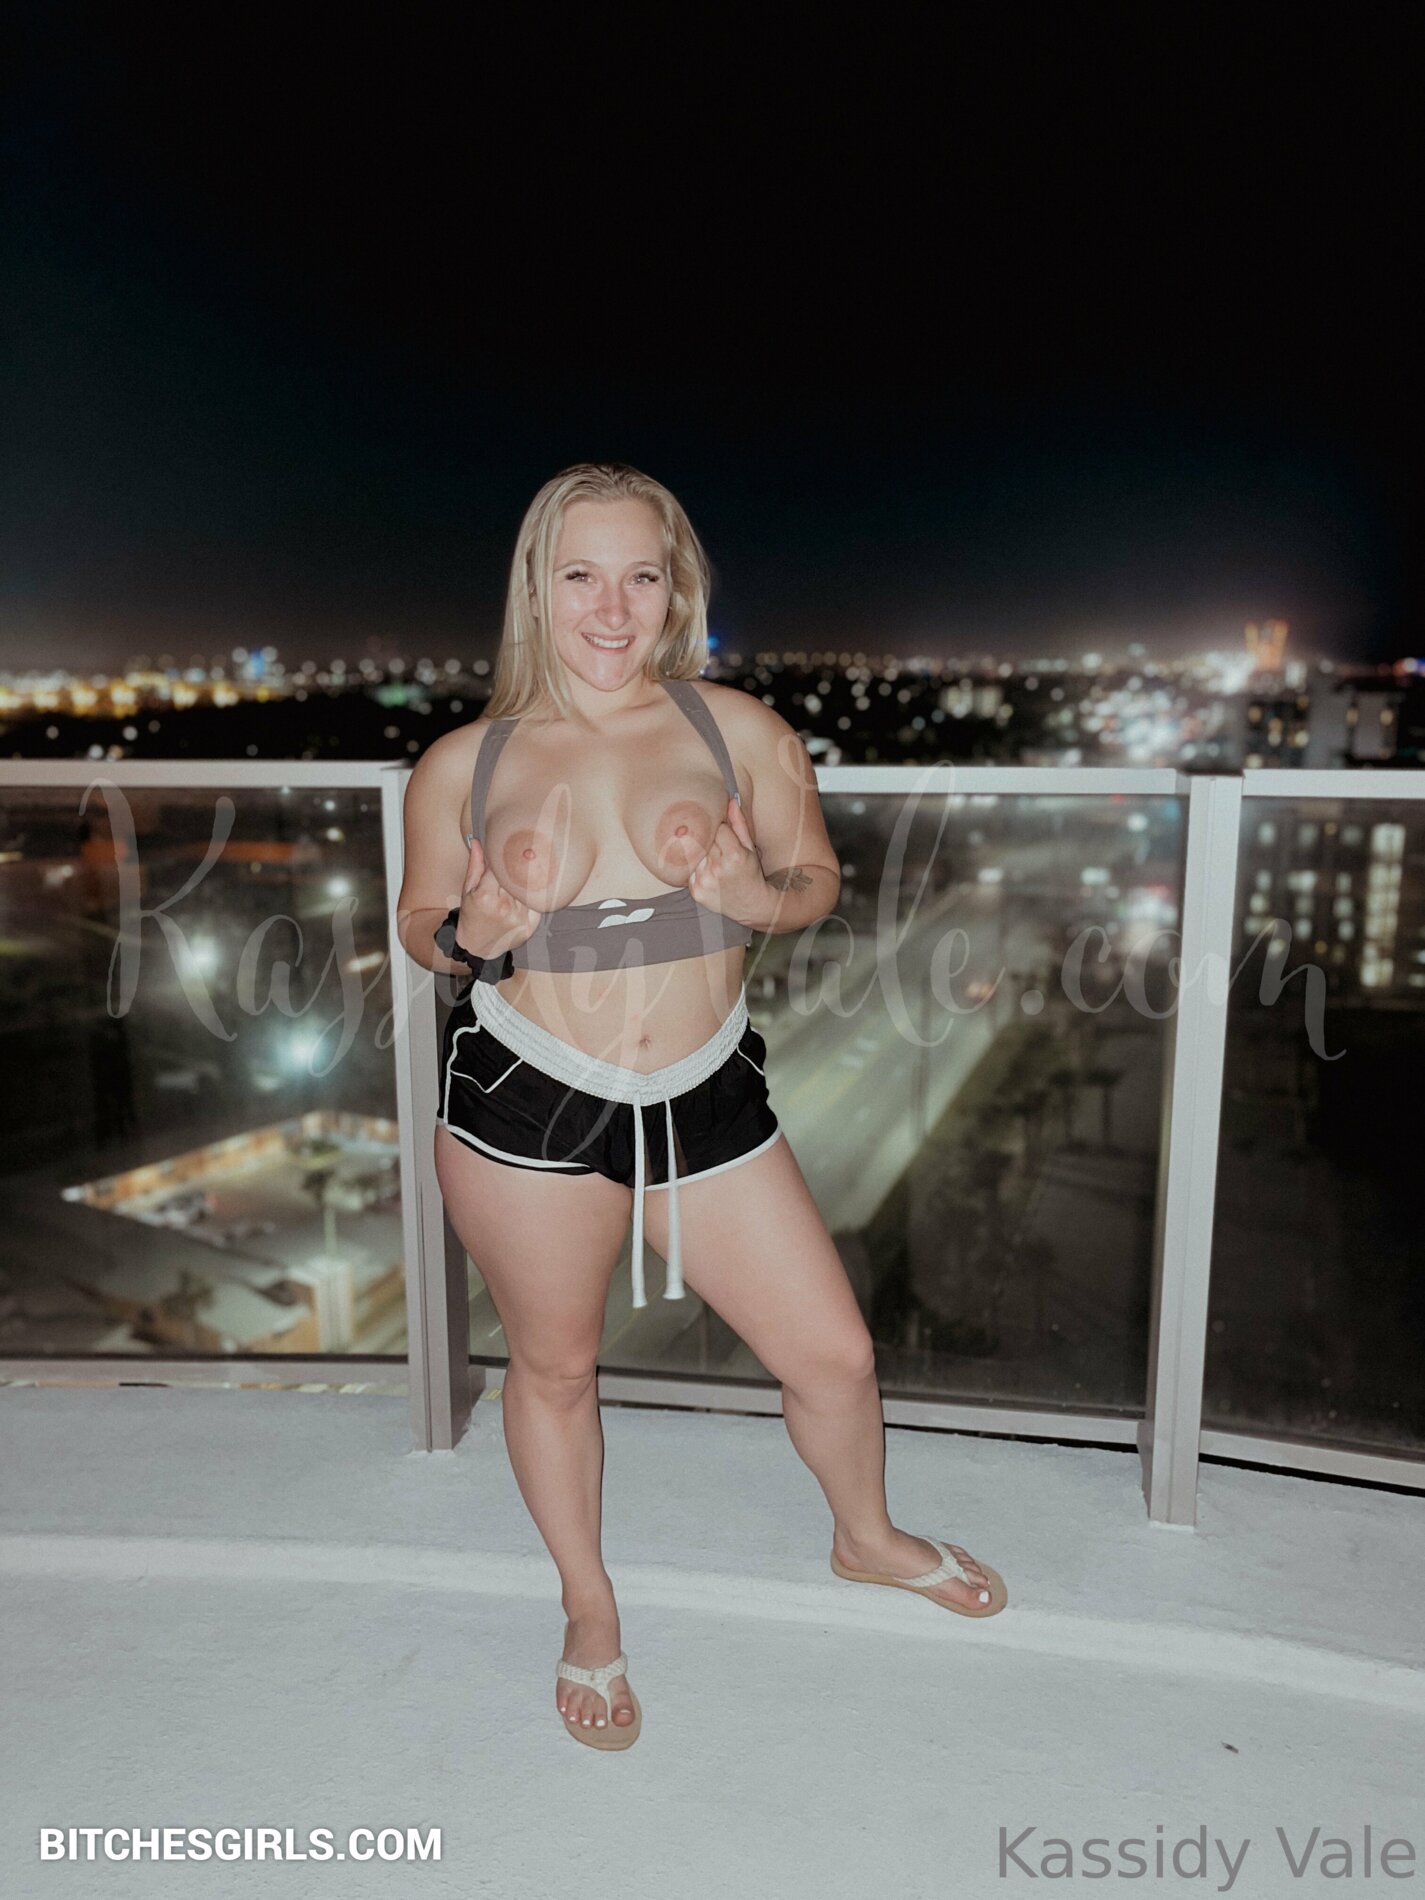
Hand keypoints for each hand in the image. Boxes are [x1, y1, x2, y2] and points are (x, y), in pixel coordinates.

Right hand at [455, 837, 542, 957]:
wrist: (477, 946)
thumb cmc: (471, 915)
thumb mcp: (468, 890)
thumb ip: (475, 865)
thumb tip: (477, 842)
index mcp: (485, 896)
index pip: (500, 868)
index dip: (504, 860)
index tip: (507, 852)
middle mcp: (503, 907)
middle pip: (516, 878)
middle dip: (516, 869)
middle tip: (522, 858)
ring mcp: (518, 918)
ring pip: (528, 890)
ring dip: (526, 882)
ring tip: (522, 878)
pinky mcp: (529, 927)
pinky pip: (537, 905)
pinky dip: (534, 898)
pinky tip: (528, 895)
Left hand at [687, 797, 771, 928]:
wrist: (752, 905)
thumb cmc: (751, 874)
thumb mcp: (749, 847)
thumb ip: (738, 824)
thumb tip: (730, 800)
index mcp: (734, 856)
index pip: (719, 829)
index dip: (722, 831)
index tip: (727, 837)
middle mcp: (718, 869)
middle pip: (705, 841)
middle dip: (712, 842)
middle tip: (721, 851)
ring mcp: (705, 881)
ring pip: (695, 854)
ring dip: (703, 856)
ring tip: (716, 864)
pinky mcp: (696, 891)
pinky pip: (690, 871)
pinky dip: (697, 870)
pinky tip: (709, 875)